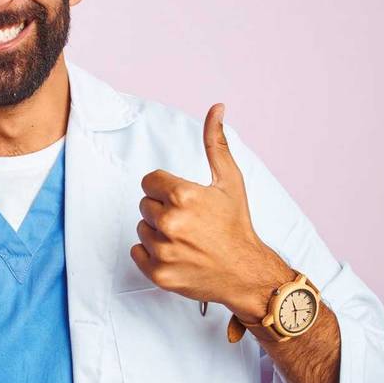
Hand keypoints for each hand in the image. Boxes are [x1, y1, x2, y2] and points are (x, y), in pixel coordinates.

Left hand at [129, 103, 293, 322]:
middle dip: (163, 210)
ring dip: (158, 232)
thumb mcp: (230, 180)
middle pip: (145, 205)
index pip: (149, 181)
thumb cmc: (237, 225)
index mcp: (183, 195)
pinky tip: (176, 254)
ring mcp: (163, 250)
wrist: (246, 273)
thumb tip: (216, 108)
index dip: (166, 188)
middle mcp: (170, 222)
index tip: (184, 200)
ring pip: (142, 229)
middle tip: (189, 222)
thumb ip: (216, 143)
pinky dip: (152, 254)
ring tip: (185, 239)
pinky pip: (137, 252)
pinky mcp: (158, 273)